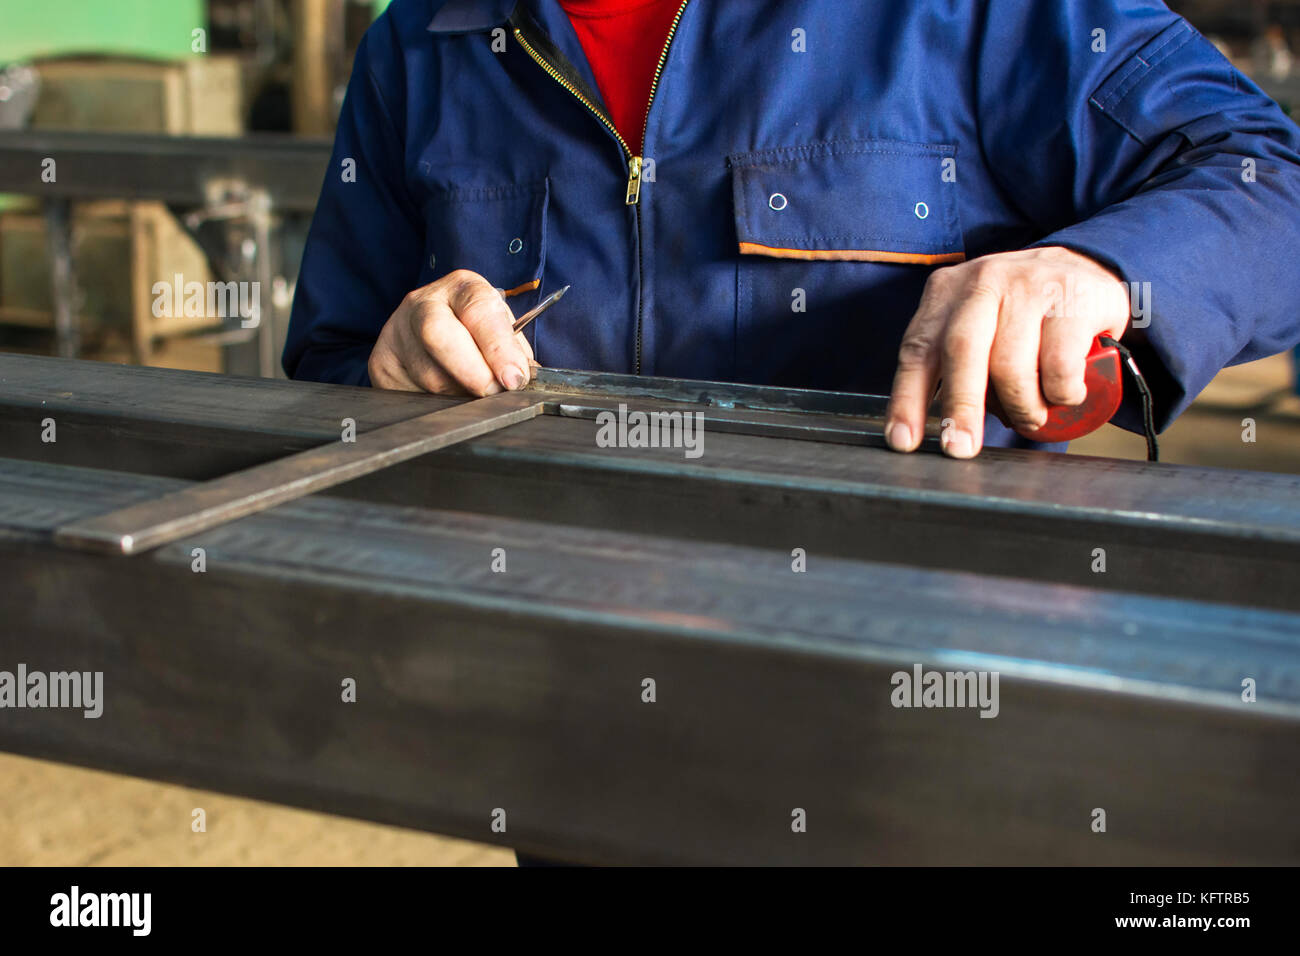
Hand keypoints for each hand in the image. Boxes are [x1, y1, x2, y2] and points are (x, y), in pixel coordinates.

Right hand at [367, 269, 535, 394]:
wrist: (426, 329)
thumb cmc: (475, 332)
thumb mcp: (500, 330)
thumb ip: (514, 353)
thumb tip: (522, 380)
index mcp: (460, 288)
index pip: (478, 311)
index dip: (498, 348)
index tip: (514, 378)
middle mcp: (421, 304)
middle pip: (439, 335)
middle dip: (474, 372)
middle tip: (494, 392)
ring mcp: (396, 333)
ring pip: (429, 376)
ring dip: (460, 395)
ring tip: (475, 395)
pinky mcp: (381, 364)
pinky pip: (412, 395)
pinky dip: (438, 405)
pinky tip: (449, 398)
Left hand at [884, 246, 1129, 457]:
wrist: (1085, 267)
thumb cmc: (1019, 312)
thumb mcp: (977, 325)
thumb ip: (952, 364)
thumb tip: (944, 429)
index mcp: (947, 292)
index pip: (918, 349)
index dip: (907, 399)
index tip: (904, 440)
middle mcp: (983, 283)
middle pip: (962, 350)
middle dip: (959, 407)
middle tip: (960, 447)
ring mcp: (1029, 286)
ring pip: (1012, 366)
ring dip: (1021, 407)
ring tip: (1031, 416)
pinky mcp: (1073, 299)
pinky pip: (1060, 366)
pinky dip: (1061, 394)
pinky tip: (1065, 394)